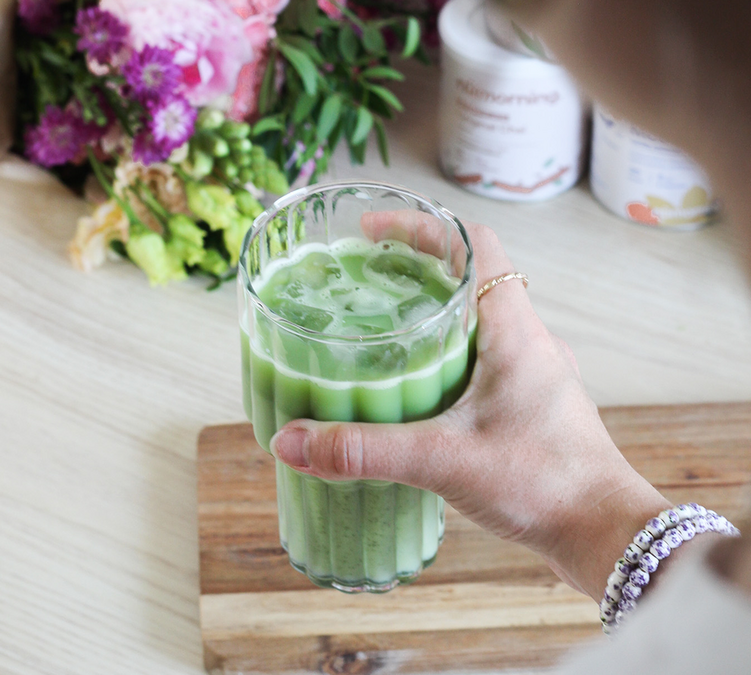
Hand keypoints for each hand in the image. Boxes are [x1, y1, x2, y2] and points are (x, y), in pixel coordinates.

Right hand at [270, 220, 668, 599]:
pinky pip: (482, 361)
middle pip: (469, 278)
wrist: (604, 532)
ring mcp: (531, 373)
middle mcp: (527, 340)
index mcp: (513, 329)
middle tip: (363, 282)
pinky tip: (416, 391)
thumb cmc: (546, 484)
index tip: (371, 232)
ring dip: (430, 316)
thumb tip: (292, 442)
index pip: (473, 243)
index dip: (422, 227)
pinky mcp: (528, 404)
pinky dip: (445, 358)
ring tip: (380, 331)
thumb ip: (367, 451)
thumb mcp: (445, 460)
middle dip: (413, 271)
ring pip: (475, 322)